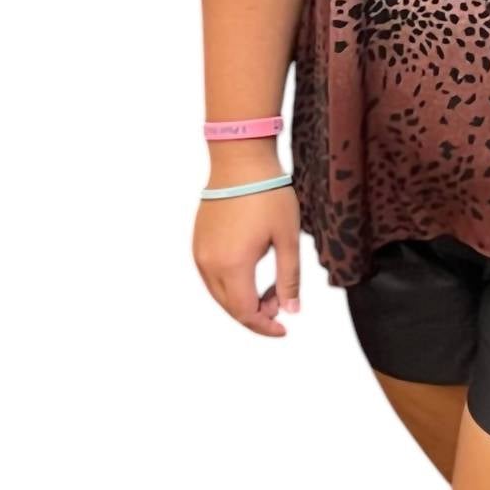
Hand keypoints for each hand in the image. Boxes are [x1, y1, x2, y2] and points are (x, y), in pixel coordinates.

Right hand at [192, 182, 302, 337]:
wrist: (241, 161)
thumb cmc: (267, 195)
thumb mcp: (287, 238)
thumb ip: (289, 278)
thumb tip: (291, 310)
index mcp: (232, 266)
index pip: (246, 313)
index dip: (265, 326)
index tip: (284, 327)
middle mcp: (209, 264)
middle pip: (231, 307)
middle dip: (257, 312)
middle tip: (283, 301)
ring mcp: (200, 253)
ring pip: (220, 293)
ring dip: (244, 299)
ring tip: (271, 287)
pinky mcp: (198, 242)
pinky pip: (212, 276)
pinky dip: (231, 284)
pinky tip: (251, 272)